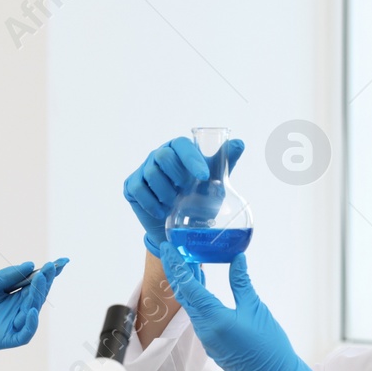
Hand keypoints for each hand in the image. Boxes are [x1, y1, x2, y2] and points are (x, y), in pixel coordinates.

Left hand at [0, 259, 68, 369]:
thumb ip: (8, 276)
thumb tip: (31, 266)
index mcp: (14, 296)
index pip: (35, 284)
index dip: (49, 275)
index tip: (61, 262)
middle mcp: (17, 310)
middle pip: (37, 296)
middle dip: (45, 282)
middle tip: (51, 268)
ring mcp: (12, 325)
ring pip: (32, 312)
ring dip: (38, 296)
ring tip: (40, 280)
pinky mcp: (5, 339)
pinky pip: (24, 334)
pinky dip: (30, 324)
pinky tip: (30, 310)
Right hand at [124, 136, 244, 256]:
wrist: (180, 227)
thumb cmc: (198, 199)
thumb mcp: (214, 183)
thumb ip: (225, 162)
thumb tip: (240, 143)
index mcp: (178, 150)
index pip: (182, 145)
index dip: (192, 159)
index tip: (203, 177)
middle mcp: (159, 155)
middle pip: (163, 156)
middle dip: (177, 176)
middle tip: (186, 191)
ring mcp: (144, 170)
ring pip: (151, 173)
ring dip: (166, 192)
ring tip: (174, 204)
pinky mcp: (132, 186)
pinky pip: (138, 190)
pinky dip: (152, 203)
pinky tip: (162, 211)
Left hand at [159, 251, 327, 370]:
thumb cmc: (269, 347)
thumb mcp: (255, 308)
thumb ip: (241, 282)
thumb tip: (236, 259)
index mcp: (213, 319)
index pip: (188, 286)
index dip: (176, 264)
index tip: (167, 247)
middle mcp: (204, 329)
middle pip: (184, 296)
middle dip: (176, 272)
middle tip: (172, 250)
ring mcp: (207, 339)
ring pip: (190, 307)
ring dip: (187, 286)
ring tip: (185, 264)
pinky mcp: (213, 345)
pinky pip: (199, 317)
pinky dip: (197, 299)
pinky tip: (200, 288)